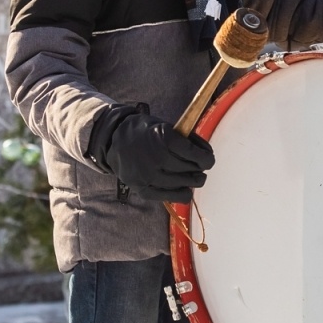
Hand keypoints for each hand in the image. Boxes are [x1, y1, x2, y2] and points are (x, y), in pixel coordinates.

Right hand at [97, 110, 214, 202]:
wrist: (114, 140)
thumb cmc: (145, 132)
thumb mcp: (165, 126)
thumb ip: (185, 140)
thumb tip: (206, 155)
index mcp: (164, 137)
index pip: (195, 154)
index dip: (207, 158)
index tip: (209, 159)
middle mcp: (156, 157)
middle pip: (191, 169)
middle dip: (200, 168)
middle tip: (200, 166)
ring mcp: (148, 175)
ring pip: (184, 184)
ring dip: (193, 180)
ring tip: (193, 176)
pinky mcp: (143, 189)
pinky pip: (173, 196)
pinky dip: (183, 193)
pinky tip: (185, 187)